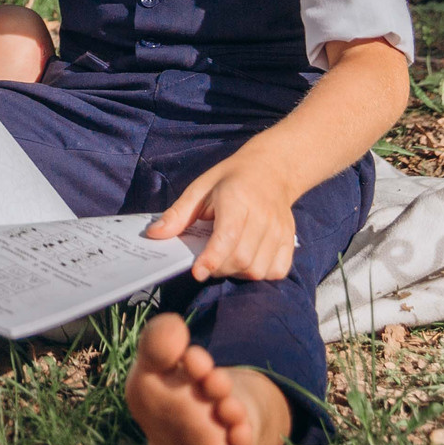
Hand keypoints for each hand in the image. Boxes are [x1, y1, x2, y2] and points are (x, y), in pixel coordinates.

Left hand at [146, 151, 298, 282]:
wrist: (272, 170)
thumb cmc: (230, 179)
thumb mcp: (200, 189)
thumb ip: (178, 213)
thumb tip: (153, 235)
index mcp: (238, 199)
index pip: (228, 236)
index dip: (212, 259)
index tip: (197, 272)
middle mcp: (263, 216)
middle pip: (242, 259)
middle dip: (219, 268)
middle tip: (206, 263)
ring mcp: (280, 230)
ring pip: (258, 269)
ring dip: (237, 273)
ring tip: (225, 261)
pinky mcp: (290, 240)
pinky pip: (276, 270)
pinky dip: (259, 274)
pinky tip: (246, 262)